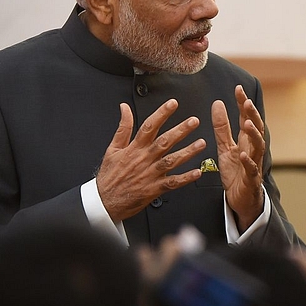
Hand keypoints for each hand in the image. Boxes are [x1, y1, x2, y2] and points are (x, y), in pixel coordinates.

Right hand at [96, 100, 204, 222]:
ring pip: (172, 160)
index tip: (173, 104)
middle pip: (164, 141)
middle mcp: (144, 159)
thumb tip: (124, 108)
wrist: (105, 202)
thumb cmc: (110, 176)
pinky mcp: (154, 189)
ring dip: (188, 152)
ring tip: (201, 143)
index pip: (149, 126)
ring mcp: (150, 174)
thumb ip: (123, 127)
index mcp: (135, 148)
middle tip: (194, 121)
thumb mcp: (112, 148)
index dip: (161, 114)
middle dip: (181, 130)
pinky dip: (185, 178)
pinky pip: (173, 183)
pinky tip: (197, 172)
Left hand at [211, 85, 265, 231]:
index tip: (238, 88)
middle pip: (256, 128)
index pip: (246, 117)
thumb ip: (222, 127)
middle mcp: (252, 149)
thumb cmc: (236, 171)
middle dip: (252, 115)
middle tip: (247, 102)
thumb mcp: (224, 147)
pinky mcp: (251, 179)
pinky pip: (251, 169)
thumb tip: (217, 103)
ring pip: (258, 146)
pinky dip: (248, 161)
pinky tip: (243, 154)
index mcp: (245, 140)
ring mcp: (254, 163)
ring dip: (254, 134)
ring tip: (248, 124)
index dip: (243, 103)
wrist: (241, 199)